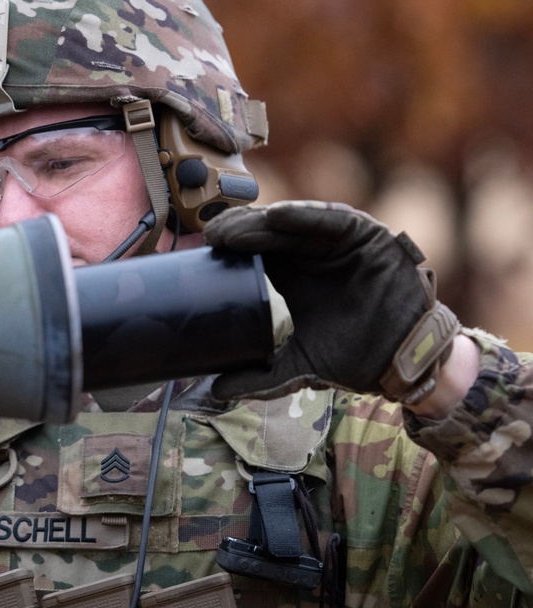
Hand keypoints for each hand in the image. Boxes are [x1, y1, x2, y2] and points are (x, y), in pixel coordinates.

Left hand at [203, 201, 459, 402]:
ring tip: (232, 231)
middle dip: (238, 232)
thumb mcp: (300, 364)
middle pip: (267, 233)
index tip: (202, 255)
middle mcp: (311, 252)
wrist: (404, 359)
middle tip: (211, 238)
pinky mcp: (363, 233)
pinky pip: (330, 218)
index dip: (230, 249)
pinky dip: (304, 215)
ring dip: (260, 223)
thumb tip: (216, 392)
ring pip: (292, 223)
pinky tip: (277, 215)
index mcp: (292, 274)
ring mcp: (335, 240)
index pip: (255, 252)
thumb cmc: (355, 354)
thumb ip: (262, 377)